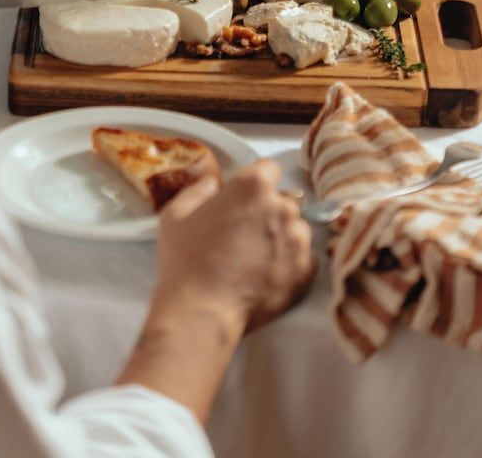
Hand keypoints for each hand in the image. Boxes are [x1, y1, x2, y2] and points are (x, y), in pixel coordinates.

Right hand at [156, 160, 314, 333]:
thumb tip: (213, 184)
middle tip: (245, 233)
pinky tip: (267, 273)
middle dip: (268, 211)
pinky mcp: (305, 271)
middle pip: (283, 200)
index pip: (268, 169)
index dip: (256, 183)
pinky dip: (290, 263)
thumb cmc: (185, 260)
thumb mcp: (176, 215)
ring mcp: (298, 240)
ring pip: (296, 229)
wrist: (202, 312)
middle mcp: (282, 206)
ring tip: (256, 258)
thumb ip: (199, 190)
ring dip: (282, 237)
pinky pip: (305, 258)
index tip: (245, 198)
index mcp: (252, 186)